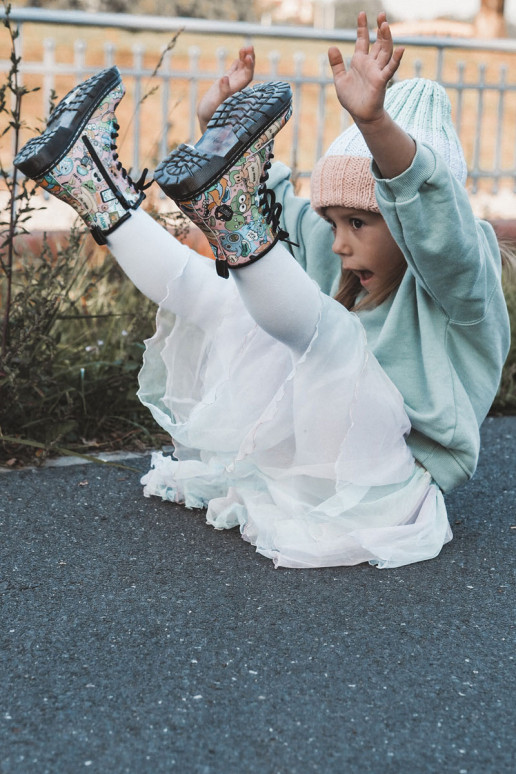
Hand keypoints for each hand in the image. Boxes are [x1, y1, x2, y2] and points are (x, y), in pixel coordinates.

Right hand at [197, 46, 255, 133]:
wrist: (206, 122)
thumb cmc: (210, 116)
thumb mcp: (214, 105)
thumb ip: (221, 93)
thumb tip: (225, 78)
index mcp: (236, 92)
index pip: (247, 77)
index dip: (249, 66)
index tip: (249, 56)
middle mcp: (236, 88)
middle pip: (246, 71)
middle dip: (249, 59)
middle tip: (249, 46)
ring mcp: (231, 86)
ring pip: (241, 70)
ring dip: (244, 59)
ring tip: (246, 47)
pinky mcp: (224, 86)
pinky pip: (233, 73)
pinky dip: (237, 64)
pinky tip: (240, 57)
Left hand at [328, 12, 403, 127]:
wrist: (360, 115)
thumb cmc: (352, 98)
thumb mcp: (340, 79)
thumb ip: (337, 64)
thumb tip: (331, 47)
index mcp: (360, 61)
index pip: (362, 40)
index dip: (362, 28)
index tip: (361, 14)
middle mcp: (370, 63)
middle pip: (378, 42)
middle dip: (379, 28)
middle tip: (381, 14)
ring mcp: (377, 71)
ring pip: (385, 51)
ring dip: (386, 38)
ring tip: (385, 25)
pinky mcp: (381, 81)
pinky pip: (390, 69)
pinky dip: (396, 59)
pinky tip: (400, 49)